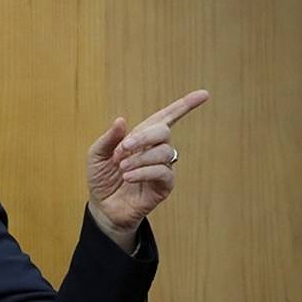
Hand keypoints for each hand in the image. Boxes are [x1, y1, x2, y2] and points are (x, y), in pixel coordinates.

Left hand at [87, 89, 209, 249]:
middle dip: (143, 136)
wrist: (103, 207)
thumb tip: (121, 120)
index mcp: (142, 138)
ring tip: (122, 168)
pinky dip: (144, 172)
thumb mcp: (97, 155)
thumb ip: (108, 138)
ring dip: (139, 158)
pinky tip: (128, 177)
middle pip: (164, 131)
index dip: (184, 106)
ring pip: (164, 152)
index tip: (204, 94)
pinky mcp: (164, 185)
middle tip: (122, 149)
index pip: (166, 117)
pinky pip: (162, 172)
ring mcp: (162, 167)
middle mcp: (155, 150)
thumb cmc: (102, 179)